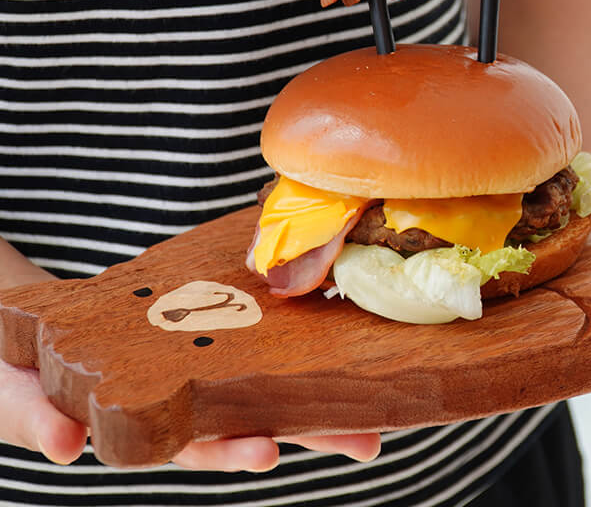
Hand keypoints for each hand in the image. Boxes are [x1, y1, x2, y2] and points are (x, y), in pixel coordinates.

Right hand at [0, 357, 379, 469]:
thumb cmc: (16, 366)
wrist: (20, 329)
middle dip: (307, 431)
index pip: (193, 441)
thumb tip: (70, 445)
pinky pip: (247, 334)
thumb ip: (34, 417)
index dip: (232, 448)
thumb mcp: (11, 391)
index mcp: (141, 422)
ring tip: (367, 397)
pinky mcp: (201, 328)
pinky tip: (326, 329)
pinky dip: (286, 339)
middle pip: (249, 417)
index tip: (270, 450)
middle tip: (365, 440)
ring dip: (312, 390)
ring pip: (261, 380)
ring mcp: (195, 364)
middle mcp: (179, 402)